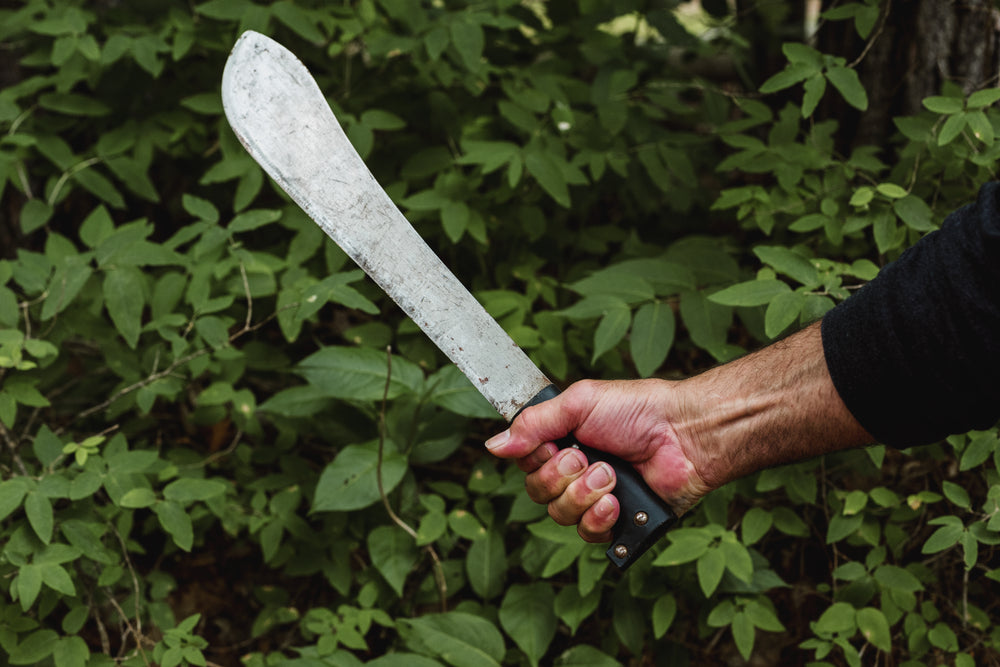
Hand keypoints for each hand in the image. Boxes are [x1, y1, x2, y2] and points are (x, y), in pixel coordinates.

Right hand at [485, 379, 712, 542]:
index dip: (535, 459)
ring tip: (611, 476)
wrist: (684, 435)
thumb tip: (493, 445)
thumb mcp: (579, 404)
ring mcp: (595, 498)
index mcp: (563, 441)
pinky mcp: (617, 522)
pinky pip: (588, 535)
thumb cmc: (638, 410)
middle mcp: (575, 472)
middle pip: (537, 492)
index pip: (525, 463)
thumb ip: (534, 424)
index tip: (554, 446)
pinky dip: (599, 518)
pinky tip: (616, 503)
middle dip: (560, 477)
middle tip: (588, 457)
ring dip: (583, 494)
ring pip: (559, 515)